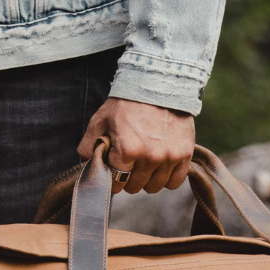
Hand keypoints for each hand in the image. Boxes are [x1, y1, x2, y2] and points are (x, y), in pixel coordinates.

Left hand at [78, 98, 194, 193]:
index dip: (113, 179)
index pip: (117, 183)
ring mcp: (169, 157)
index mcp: (127, 150)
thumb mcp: (101, 119)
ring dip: (148, 180)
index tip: (114, 171)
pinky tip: (161, 167)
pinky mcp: (184, 155)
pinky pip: (175, 182)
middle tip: (129, 166)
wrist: (158, 82)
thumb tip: (85, 162)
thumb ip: (89, 144)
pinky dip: (167, 179)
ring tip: (145, 165)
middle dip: (129, 179)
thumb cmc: (127, 102)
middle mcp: (150, 157)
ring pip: (155, 187)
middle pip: (135, 187)